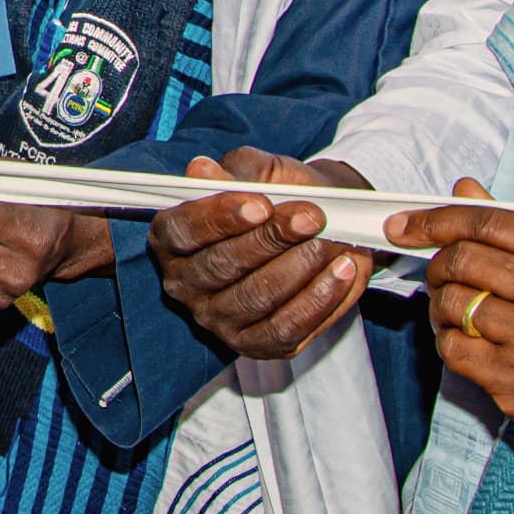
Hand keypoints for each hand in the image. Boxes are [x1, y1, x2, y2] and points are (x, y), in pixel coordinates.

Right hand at [150, 150, 374, 359]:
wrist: (319, 224)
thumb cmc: (279, 195)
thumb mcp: (258, 172)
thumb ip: (234, 173)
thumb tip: (202, 170)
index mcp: (172, 238)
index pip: (182, 231)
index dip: (219, 217)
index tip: (261, 205)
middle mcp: (185, 283)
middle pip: (220, 266)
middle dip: (270, 240)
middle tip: (310, 218)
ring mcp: (217, 318)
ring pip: (256, 297)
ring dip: (299, 267)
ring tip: (331, 241)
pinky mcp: (254, 344)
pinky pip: (285, 328)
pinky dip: (319, 299)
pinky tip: (342, 271)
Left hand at [388, 180, 513, 503]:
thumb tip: (465, 189)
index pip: (495, 222)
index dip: (440, 218)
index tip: (406, 224)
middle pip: (465, 258)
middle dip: (438, 265)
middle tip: (439, 278)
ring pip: (453, 302)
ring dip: (441, 307)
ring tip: (458, 316)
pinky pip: (453, 347)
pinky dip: (447, 343)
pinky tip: (467, 348)